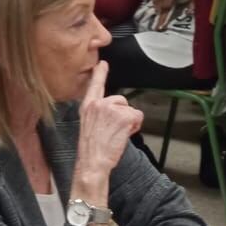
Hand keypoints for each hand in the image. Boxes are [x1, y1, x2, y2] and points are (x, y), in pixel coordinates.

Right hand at [72, 61, 143, 199]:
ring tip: (116, 135)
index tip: (102, 64)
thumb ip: (98, 113)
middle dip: (123, 114)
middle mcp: (98, 103)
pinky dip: (135, 126)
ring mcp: (111, 108)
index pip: (94, 85)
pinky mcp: (123, 116)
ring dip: (129, 122)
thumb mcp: (89, 126)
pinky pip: (138, 116)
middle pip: (121, 100)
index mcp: (88, 106)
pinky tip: (124, 135)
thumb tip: (112, 111)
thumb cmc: (92, 149)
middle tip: (113, 131)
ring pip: (130, 110)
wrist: (92, 162)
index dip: (99, 73)